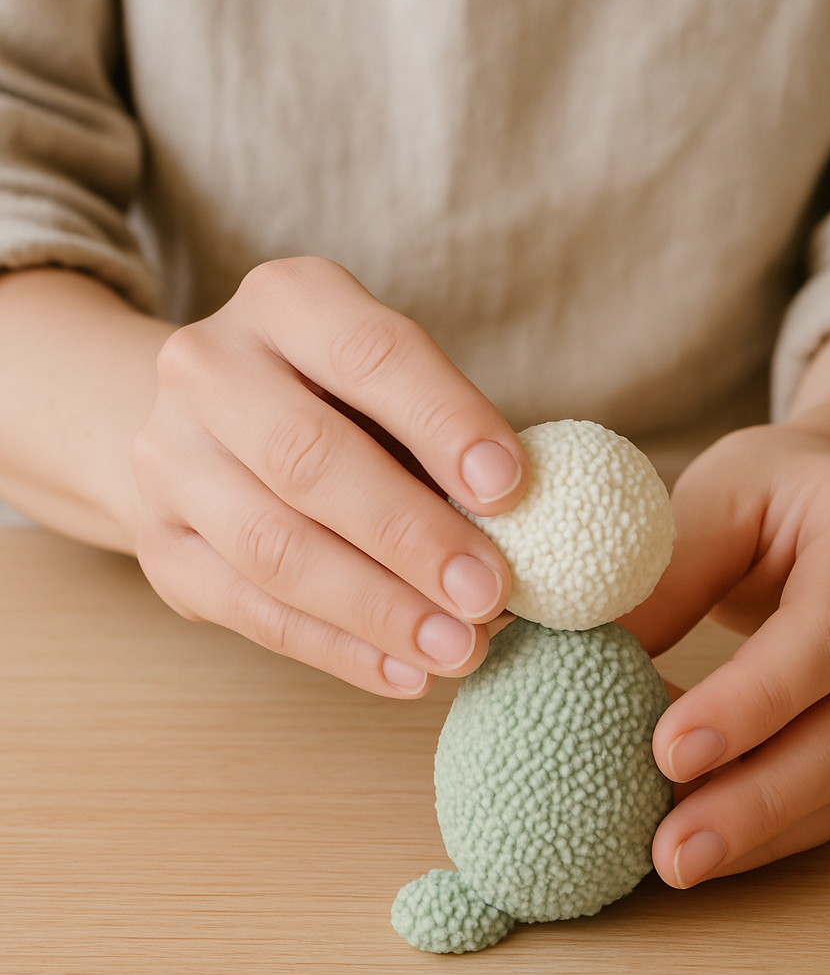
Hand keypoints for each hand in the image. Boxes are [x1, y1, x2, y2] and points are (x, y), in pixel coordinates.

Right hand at [132, 257, 528, 696]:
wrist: (204, 425)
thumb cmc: (333, 403)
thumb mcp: (385, 388)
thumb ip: (443, 444)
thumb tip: (524, 533)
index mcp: (288, 302)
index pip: (373, 353)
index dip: (445, 421)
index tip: (511, 489)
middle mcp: (211, 367)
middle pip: (310, 457)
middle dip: (410, 534)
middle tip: (489, 592)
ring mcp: (170, 457)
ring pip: (274, 547)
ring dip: (377, 608)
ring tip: (458, 648)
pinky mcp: (161, 543)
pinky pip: (250, 610)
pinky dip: (338, 649)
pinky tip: (404, 672)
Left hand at [622, 424, 829, 887]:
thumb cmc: (763, 486)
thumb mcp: (706, 501)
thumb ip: (659, 583)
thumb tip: (573, 664)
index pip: (827, 631)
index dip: (752, 702)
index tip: (665, 752)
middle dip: (761, 796)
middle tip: (673, 849)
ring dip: (770, 826)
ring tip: (681, 859)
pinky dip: (787, 823)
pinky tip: (721, 841)